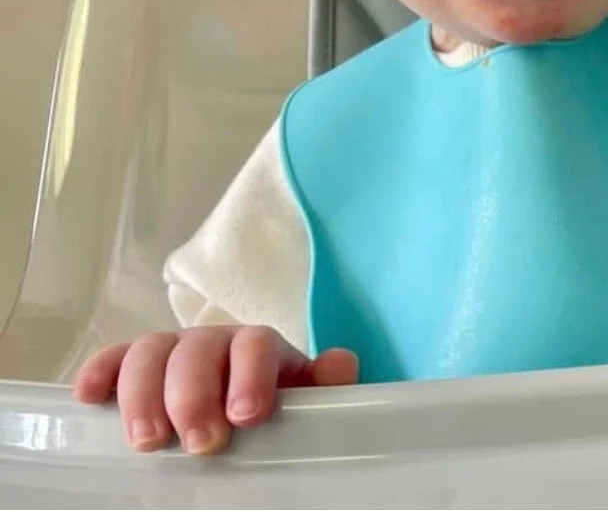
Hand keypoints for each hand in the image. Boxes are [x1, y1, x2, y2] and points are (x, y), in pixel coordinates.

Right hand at [73, 326, 357, 454]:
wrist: (243, 410)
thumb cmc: (274, 409)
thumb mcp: (306, 401)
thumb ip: (327, 386)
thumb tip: (340, 363)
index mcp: (259, 348)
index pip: (255, 344)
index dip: (249, 375)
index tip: (245, 417)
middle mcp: (214, 342)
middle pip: (198, 349)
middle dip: (194, 393)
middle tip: (199, 442)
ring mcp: (172, 353)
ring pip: (152, 351)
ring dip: (144, 392)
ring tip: (147, 440)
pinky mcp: (136, 370)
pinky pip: (115, 359)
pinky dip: (100, 371)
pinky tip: (88, 398)